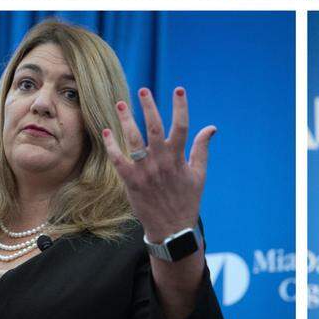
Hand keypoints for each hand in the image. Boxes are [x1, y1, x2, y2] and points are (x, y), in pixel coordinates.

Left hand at [101, 87, 215, 241]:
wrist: (172, 229)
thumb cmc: (187, 200)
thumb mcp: (199, 174)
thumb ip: (202, 148)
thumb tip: (211, 128)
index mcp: (179, 158)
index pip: (182, 126)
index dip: (181, 107)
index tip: (179, 89)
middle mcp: (161, 162)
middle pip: (154, 128)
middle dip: (149, 107)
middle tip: (143, 90)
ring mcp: (145, 171)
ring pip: (133, 140)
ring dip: (126, 121)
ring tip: (121, 104)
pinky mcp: (131, 182)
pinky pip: (118, 160)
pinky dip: (112, 146)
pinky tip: (106, 132)